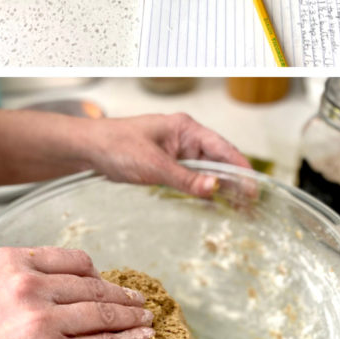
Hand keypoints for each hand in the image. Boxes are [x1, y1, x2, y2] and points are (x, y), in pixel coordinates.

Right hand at [0, 248, 153, 338]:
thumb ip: (23, 278)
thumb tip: (70, 280)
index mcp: (11, 264)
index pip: (75, 261)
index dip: (99, 274)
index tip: (109, 282)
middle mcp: (27, 288)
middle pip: (93, 287)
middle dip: (122, 295)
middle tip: (138, 300)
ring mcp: (41, 323)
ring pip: (103, 313)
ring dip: (132, 317)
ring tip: (144, 319)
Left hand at [82, 113, 251, 198]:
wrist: (85, 149)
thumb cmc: (115, 146)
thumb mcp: (152, 165)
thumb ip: (185, 179)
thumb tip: (214, 189)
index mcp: (186, 129)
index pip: (222, 148)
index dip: (240, 168)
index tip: (254, 188)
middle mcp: (186, 139)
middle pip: (218, 161)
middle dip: (235, 182)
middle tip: (250, 205)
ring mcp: (177, 153)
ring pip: (206, 171)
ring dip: (221, 188)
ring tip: (239, 209)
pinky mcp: (167, 165)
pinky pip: (192, 178)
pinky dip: (203, 191)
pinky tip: (214, 206)